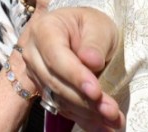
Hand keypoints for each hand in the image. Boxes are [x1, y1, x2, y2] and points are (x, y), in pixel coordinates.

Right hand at [19, 8, 122, 129]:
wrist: (84, 33)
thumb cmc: (91, 25)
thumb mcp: (99, 26)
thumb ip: (95, 43)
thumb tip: (91, 61)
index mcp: (44, 29)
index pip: (56, 56)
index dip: (75, 75)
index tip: (96, 91)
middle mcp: (34, 54)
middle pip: (56, 82)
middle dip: (85, 100)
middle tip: (111, 111)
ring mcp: (37, 75)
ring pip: (60, 99)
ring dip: (88, 113)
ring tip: (114, 120)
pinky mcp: (46, 92)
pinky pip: (64, 109)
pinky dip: (85, 119)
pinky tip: (104, 127)